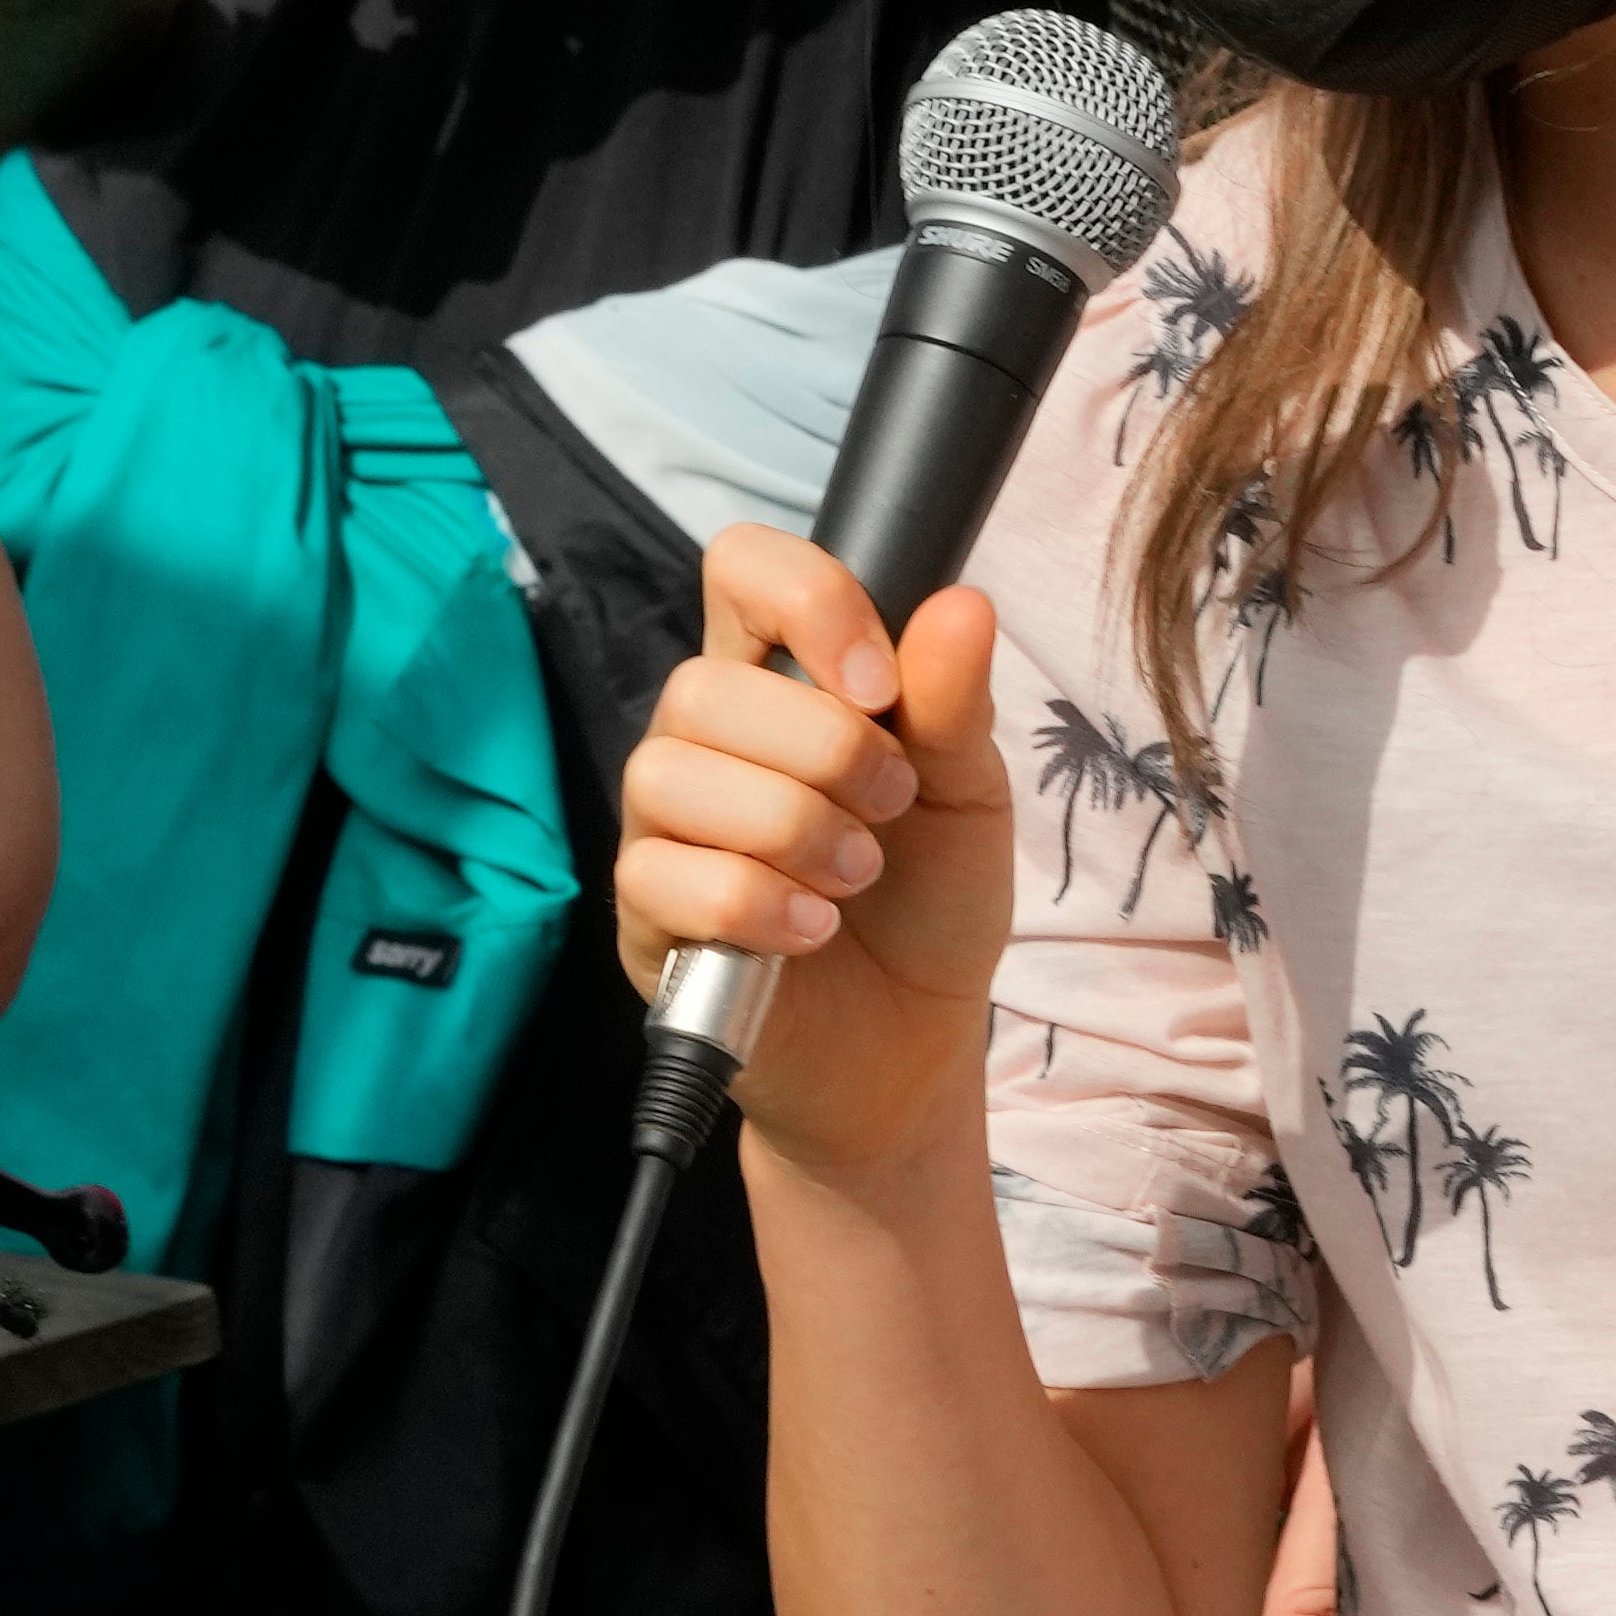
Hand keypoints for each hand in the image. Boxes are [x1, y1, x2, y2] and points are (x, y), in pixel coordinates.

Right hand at [607, 528, 1021, 1177]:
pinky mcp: (646, 918)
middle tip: (891, 808)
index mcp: (780, 681)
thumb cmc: (929, 902)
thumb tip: (962, 602)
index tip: (880, 683)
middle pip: (703, 684)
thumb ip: (955, 704)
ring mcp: (663, 828)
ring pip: (672, 774)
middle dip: (824, 750)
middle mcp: (703, 740)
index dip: (804, 600)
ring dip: (792, 828)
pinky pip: (665, 878)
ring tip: (855, 877)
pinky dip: (757, 904)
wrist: (912, 1045)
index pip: (741, 569)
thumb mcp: (969, 795)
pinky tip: (810, 932)